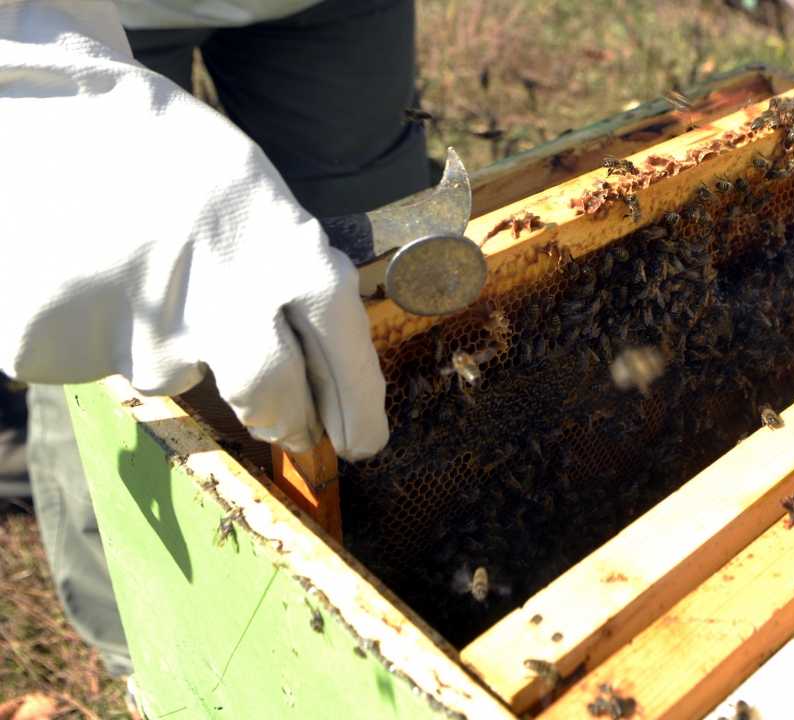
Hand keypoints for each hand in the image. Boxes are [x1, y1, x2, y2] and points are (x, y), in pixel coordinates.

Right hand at [0, 0, 387, 459]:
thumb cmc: (164, 152)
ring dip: (165, 337)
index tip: (363, 442)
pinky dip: (96, 330)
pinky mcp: (54, 347)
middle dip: (282, 418)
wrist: (40, 110)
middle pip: (268, 397)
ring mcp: (133, 328)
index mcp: (283, 247)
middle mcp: (218, 298)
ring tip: (139, 265)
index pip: (342, 350)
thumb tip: (320, 360)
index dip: (358, 405)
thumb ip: (286, 271)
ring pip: (170, 370)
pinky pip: (94, 360)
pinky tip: (89, 272)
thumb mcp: (251, 192)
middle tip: (285, 420)